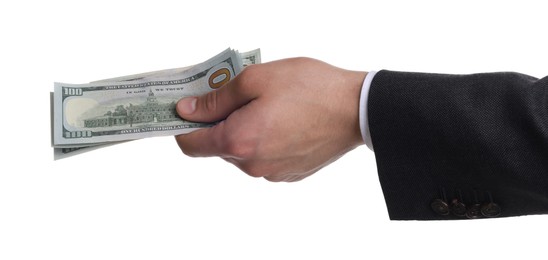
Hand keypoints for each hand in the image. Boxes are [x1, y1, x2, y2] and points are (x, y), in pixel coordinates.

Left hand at [175, 57, 366, 181]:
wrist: (357, 109)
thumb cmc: (309, 87)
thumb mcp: (255, 79)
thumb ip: (216, 98)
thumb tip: (186, 110)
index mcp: (238, 141)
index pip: (190, 144)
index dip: (184, 125)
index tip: (189, 108)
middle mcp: (252, 165)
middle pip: (219, 146)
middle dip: (222, 122)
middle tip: (241, 96)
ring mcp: (272, 173)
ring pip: (243, 152)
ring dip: (246, 131)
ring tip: (271, 107)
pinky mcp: (290, 174)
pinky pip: (265, 158)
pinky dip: (267, 141)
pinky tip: (286, 122)